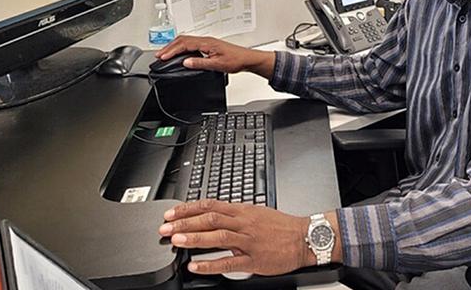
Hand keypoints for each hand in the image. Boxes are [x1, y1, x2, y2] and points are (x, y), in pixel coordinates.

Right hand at [155, 36, 274, 77]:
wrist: (247, 59)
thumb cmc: (236, 60)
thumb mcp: (217, 65)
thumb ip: (201, 63)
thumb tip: (186, 62)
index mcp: (206, 42)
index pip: (184, 44)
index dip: (172, 50)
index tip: (163, 56)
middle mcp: (206, 40)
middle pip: (183, 39)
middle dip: (169, 46)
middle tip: (159, 54)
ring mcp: (207, 42)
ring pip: (186, 40)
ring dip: (175, 46)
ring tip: (166, 53)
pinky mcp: (209, 46)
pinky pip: (191, 43)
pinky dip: (182, 47)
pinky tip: (180, 53)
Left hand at [159, 200, 312, 275]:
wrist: (304, 238)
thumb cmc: (281, 227)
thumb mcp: (257, 212)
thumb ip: (235, 214)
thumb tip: (213, 214)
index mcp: (243, 211)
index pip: (210, 205)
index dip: (188, 209)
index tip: (172, 213)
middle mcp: (243, 223)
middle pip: (209, 219)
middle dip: (185, 223)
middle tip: (166, 227)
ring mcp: (248, 241)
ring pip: (217, 237)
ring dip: (194, 238)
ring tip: (176, 241)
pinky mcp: (253, 260)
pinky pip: (229, 261)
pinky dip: (210, 264)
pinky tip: (196, 266)